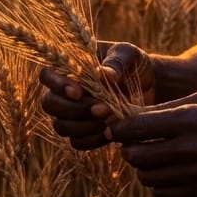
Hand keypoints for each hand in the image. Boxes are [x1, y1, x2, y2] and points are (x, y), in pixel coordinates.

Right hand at [39, 42, 155, 150]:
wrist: (150, 84)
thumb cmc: (134, 63)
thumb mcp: (130, 55)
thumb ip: (116, 61)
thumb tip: (102, 74)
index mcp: (70, 67)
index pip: (47, 75)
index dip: (57, 85)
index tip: (79, 91)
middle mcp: (65, 92)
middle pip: (50, 104)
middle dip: (74, 109)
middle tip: (102, 108)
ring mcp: (73, 114)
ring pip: (60, 126)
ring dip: (83, 126)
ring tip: (109, 119)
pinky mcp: (85, 132)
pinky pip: (77, 142)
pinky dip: (92, 139)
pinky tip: (110, 132)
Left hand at [111, 92, 196, 196]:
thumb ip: (170, 108)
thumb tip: (135, 115)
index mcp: (190, 120)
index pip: (140, 127)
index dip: (120, 129)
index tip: (113, 129)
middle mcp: (191, 148)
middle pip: (138, 156)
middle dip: (128, 150)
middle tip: (130, 145)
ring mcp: (196, 174)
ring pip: (148, 178)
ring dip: (143, 168)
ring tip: (150, 159)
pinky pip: (163, 194)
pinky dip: (158, 185)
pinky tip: (167, 173)